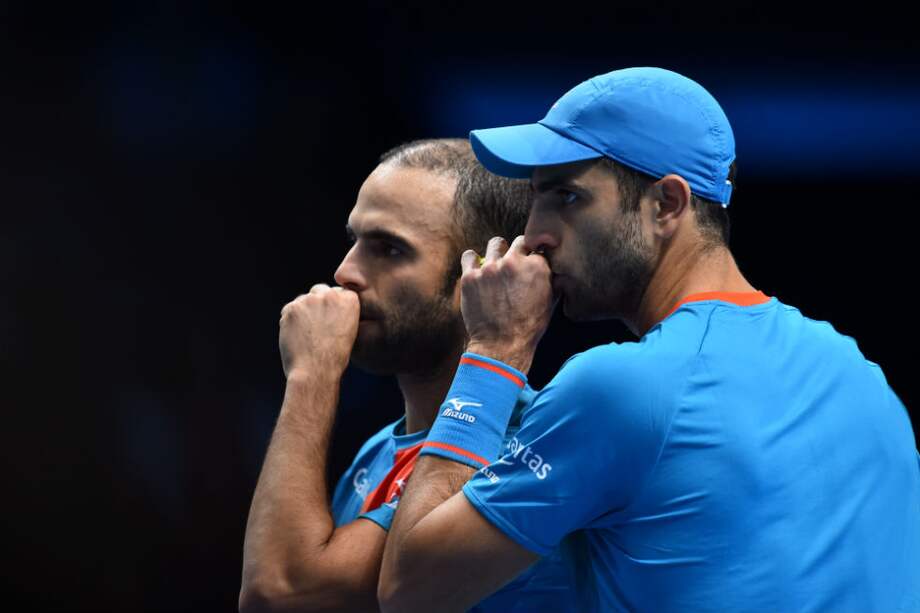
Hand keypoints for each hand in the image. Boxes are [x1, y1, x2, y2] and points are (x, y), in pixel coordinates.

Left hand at [279, 284, 359, 378]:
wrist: (316, 370)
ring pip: (303, 300)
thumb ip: (340, 312)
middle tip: (316, 327)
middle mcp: (330, 295)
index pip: (338, 292)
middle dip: (317, 304)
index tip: (330, 320)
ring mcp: (309, 300)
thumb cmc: (334, 357)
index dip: (332, 306)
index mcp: (350, 300)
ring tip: (306, 335)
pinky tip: (296, 337)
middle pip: (319, 291)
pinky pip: (288, 310)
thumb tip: (326, 307)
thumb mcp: (348, 330)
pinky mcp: (291, 308)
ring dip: (303, 312)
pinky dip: (290, 321)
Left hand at [459, 236, 554, 372]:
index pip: (537, 249)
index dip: (534, 257)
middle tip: (515, 264)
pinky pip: (468, 256)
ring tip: (495, 266)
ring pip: (495, 244)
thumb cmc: (529, 327)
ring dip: (497, 253)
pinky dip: (472, 261)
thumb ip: (552, 281)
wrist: (502, 346)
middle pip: (518, 242)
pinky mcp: (470, 276)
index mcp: (537, 266)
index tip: (529, 263)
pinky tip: (475, 269)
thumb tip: (555, 270)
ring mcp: (490, 268)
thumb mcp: (550, 303)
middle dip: (518, 251)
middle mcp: (513, 262)